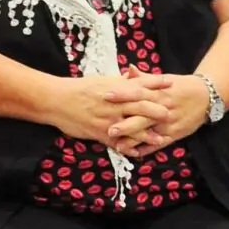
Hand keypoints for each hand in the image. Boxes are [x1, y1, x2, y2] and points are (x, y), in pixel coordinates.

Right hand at [49, 73, 172, 150]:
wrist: (57, 100)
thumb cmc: (78, 88)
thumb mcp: (100, 80)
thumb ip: (119, 81)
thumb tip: (134, 76)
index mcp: (114, 88)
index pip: (139, 84)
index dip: (156, 84)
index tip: (171, 84)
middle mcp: (114, 103)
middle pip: (140, 106)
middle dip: (157, 111)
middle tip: (171, 114)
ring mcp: (107, 119)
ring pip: (132, 127)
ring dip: (147, 134)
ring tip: (160, 139)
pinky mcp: (99, 132)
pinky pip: (117, 142)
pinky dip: (127, 148)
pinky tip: (137, 153)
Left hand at [112, 74, 211, 156]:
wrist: (206, 96)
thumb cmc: (180, 86)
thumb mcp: (163, 80)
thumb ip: (144, 78)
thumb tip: (128, 69)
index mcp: (158, 92)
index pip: (138, 92)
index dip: (122, 94)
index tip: (106, 95)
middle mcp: (163, 108)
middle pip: (142, 116)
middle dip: (126, 123)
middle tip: (108, 128)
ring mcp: (169, 123)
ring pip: (150, 132)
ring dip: (134, 140)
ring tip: (118, 146)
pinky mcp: (175, 134)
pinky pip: (160, 143)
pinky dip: (148, 149)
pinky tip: (134, 154)